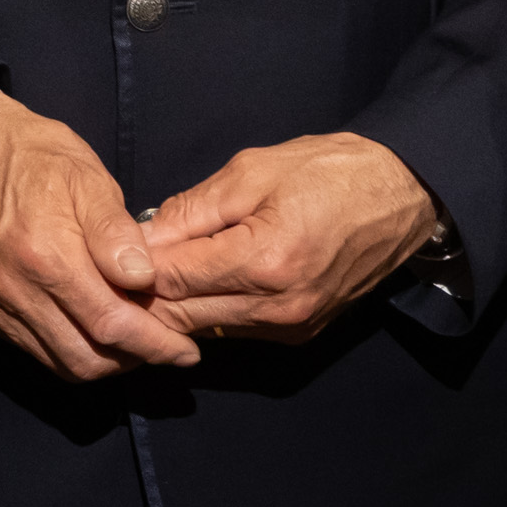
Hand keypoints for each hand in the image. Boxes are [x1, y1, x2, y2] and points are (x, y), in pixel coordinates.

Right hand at [0, 92, 199, 380]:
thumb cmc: (35, 155)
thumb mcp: (86, 176)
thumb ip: (115, 231)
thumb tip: (143, 278)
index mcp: (48, 256)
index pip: (112, 325)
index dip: (155, 345)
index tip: (186, 351)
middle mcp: (18, 290)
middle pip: (87, 360)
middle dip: (133, 361)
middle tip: (163, 346)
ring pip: (60, 364)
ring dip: (103, 362)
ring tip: (132, 341)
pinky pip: (35, 351)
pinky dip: (71, 351)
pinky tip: (91, 329)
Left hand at [140, 133, 431, 340]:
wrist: (401, 197)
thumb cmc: (328, 172)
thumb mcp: (253, 171)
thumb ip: (193, 209)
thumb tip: (140, 236)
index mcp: (265, 262)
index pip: (172, 280)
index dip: (132, 267)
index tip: (105, 249)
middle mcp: (277, 309)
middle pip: (181, 317)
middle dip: (143, 293)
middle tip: (114, 265)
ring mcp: (291, 328)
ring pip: (203, 330)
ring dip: (172, 306)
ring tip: (148, 272)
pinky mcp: (300, 335)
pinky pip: (234, 330)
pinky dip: (206, 310)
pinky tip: (192, 283)